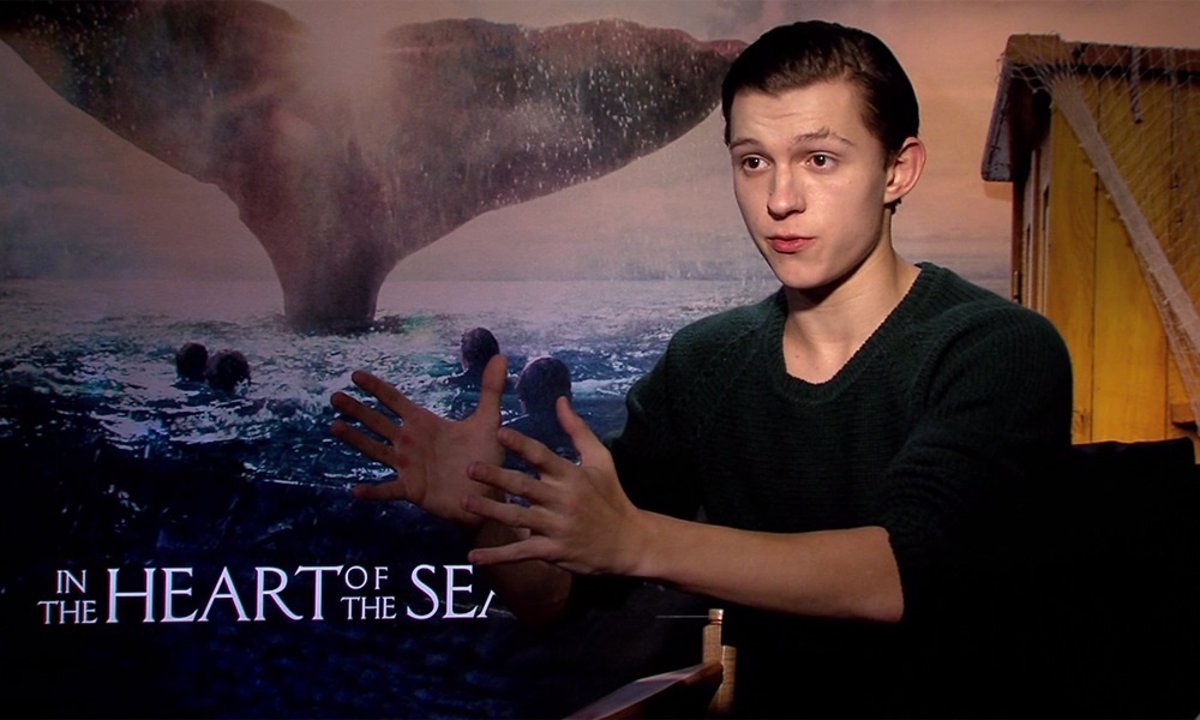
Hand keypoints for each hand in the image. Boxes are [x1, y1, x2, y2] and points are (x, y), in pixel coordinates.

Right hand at [330, 355, 506, 527]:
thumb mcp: (489, 421)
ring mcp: (408, 466)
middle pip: (378, 422)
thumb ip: (491, 389)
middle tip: (335, 396)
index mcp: (424, 424)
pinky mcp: (412, 489)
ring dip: (355, 440)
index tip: (356, 375)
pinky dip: (373, 491)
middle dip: (357, 410)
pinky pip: (389, 489)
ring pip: (375, 450)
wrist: (489, 494)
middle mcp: (410, 443)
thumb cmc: (485, 457)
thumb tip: (501, 356)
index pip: (395, 401)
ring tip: (334, 427)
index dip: (376, 388)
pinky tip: (355, 491)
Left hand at [463, 397, 646, 575]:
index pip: (543, 456)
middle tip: (470, 468)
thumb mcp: (601, 460)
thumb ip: (577, 430)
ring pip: (518, 518)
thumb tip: (559, 400)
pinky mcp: (553, 551)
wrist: (628, 542)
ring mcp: (557, 527)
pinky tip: (473, 555)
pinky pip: (521, 553)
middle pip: (525, 487)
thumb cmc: (611, 496)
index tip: (499, 432)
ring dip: (490, 510)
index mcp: (571, 476)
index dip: (521, 444)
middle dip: (496, 476)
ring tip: (465, 502)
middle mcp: (562, 500)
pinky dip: (497, 555)